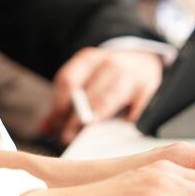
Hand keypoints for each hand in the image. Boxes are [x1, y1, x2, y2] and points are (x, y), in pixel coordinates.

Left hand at [36, 47, 163, 143]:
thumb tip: (44, 129)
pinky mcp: (151, 89)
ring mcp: (132, 75)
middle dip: (76, 119)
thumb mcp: (85, 79)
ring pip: (110, 100)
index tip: (54, 126)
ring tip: (86, 138)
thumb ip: (64, 104)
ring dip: (97, 121)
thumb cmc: (107, 76)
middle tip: (67, 138)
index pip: (68, 80)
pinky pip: (137, 110)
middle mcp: (111, 64)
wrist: (143, 57)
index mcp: (89, 59)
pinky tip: (117, 135)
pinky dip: (126, 123)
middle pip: (89, 93)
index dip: (60, 105)